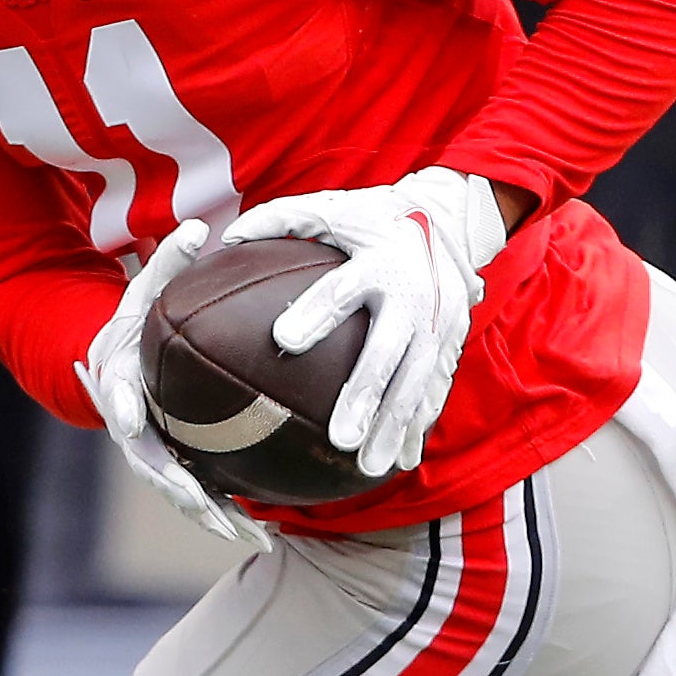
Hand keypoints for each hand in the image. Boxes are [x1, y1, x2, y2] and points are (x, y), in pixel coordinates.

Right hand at [79, 220, 259, 544]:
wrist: (119, 362)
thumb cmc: (134, 324)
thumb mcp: (145, 291)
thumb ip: (167, 264)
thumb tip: (198, 225)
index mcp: (119, 388)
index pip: (116, 402)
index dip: (119, 410)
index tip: (127, 421)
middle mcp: (132, 431)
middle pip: (151, 468)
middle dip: (178, 490)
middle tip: (207, 506)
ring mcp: (154, 455)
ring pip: (181, 495)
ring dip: (214, 517)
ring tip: (254, 536)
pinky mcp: (177, 466)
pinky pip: (203, 495)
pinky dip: (228, 514)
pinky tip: (267, 531)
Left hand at [227, 167, 508, 477]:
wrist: (451, 222)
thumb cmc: (375, 218)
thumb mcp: (332, 208)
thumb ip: (280, 220)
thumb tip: (224, 237)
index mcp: (378, 261)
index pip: (341, 290)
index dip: (315, 314)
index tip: (282, 340)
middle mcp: (412, 295)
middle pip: (386, 352)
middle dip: (365, 396)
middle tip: (338, 437)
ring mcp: (438, 324)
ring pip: (415, 383)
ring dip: (394, 427)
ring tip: (368, 467)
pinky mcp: (451, 344)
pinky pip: (435, 390)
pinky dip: (419, 425)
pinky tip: (401, 460)